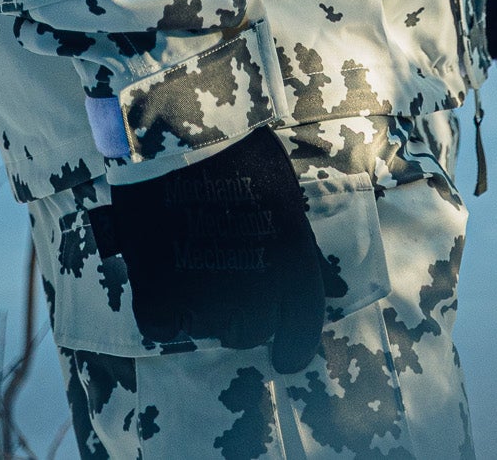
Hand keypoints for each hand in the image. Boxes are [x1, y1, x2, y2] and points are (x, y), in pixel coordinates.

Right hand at [105, 126, 325, 369]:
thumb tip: (336, 291)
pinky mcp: (160, 309)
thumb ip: (301, 255)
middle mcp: (255, 300)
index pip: (301, 332)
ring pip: (210, 329)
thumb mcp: (285, 204)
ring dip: (203, 306)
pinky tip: (165, 267)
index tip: (286, 357)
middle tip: (223, 266)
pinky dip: (165, 307)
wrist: (178, 140)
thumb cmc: (238, 160)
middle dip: (242, 309)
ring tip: (192, 255)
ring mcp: (206, 309)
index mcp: (292, 272)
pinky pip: (167, 325)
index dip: (294, 348)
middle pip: (251, 331)